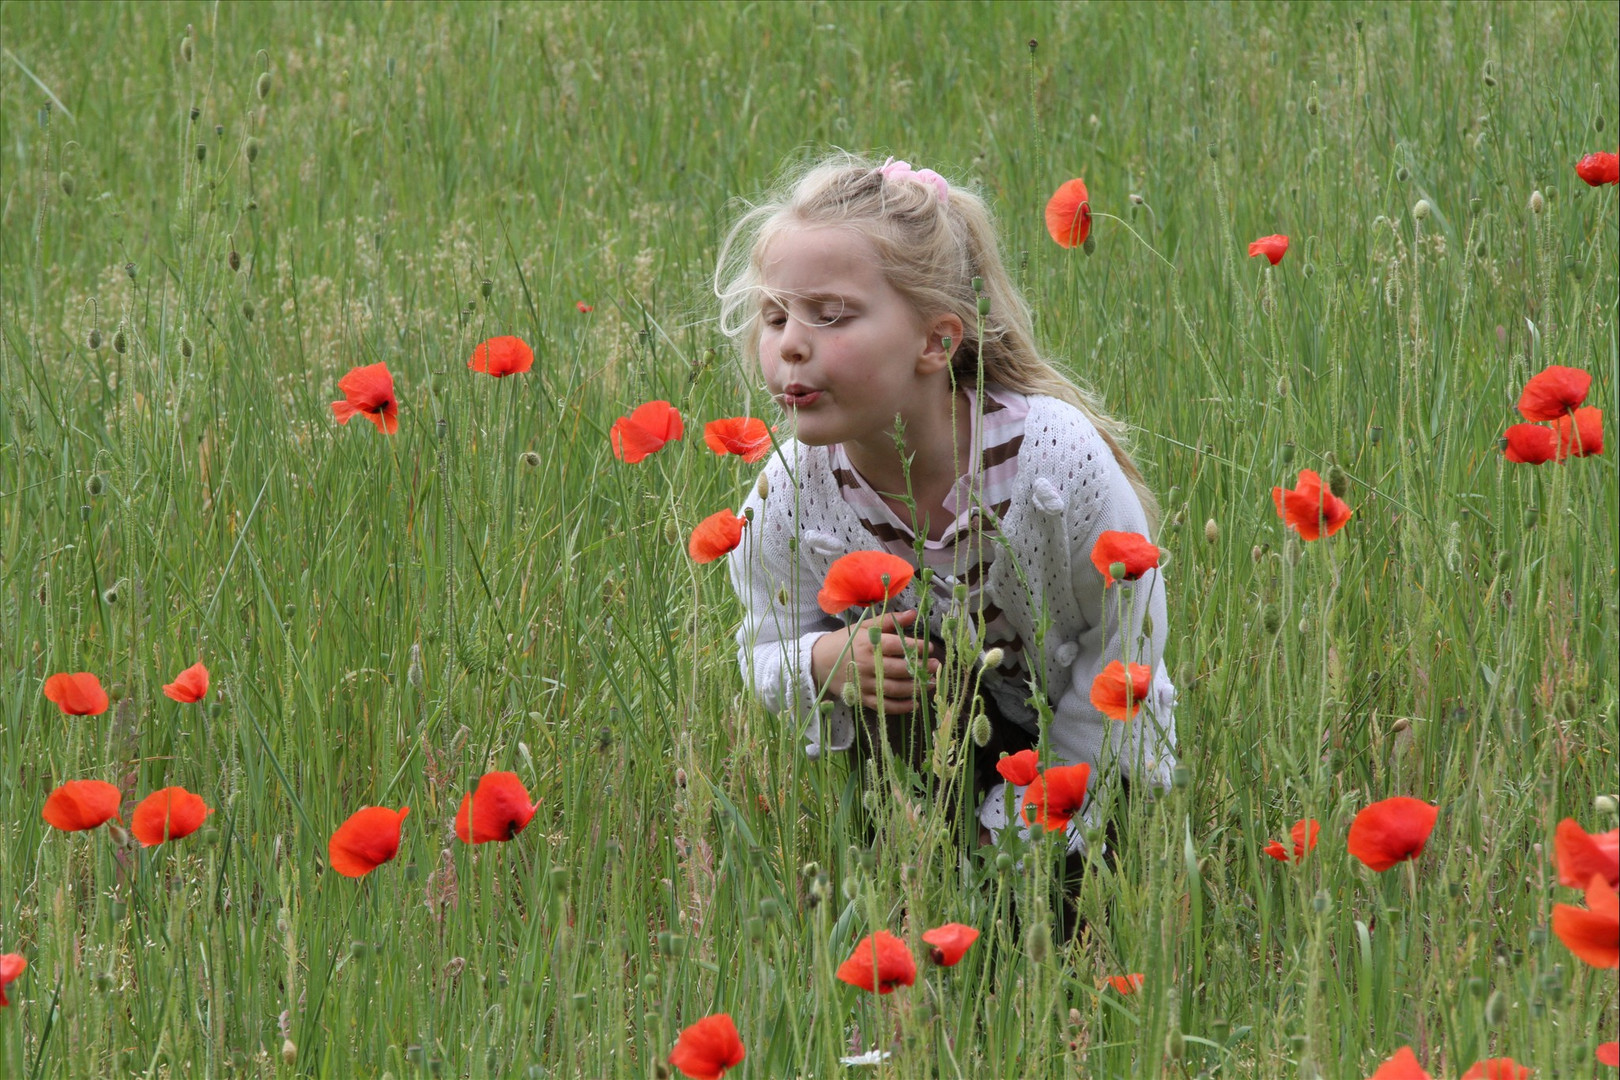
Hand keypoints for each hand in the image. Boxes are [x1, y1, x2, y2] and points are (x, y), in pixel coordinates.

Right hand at [811, 609, 940, 714]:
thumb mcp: (864, 626)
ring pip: (895, 689)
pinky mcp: (862, 699)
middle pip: (900, 669)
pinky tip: (915, 702)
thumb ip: (889, 620)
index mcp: (869, 644)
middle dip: (921, 668)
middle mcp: (868, 664)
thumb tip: (913, 614)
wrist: (818, 661)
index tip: (930, 648)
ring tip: (931, 683)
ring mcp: (865, 684)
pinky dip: (902, 706)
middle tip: (935, 666)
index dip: (917, 647)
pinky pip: (885, 705)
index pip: (898, 646)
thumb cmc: (844, 641)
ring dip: (916, 687)